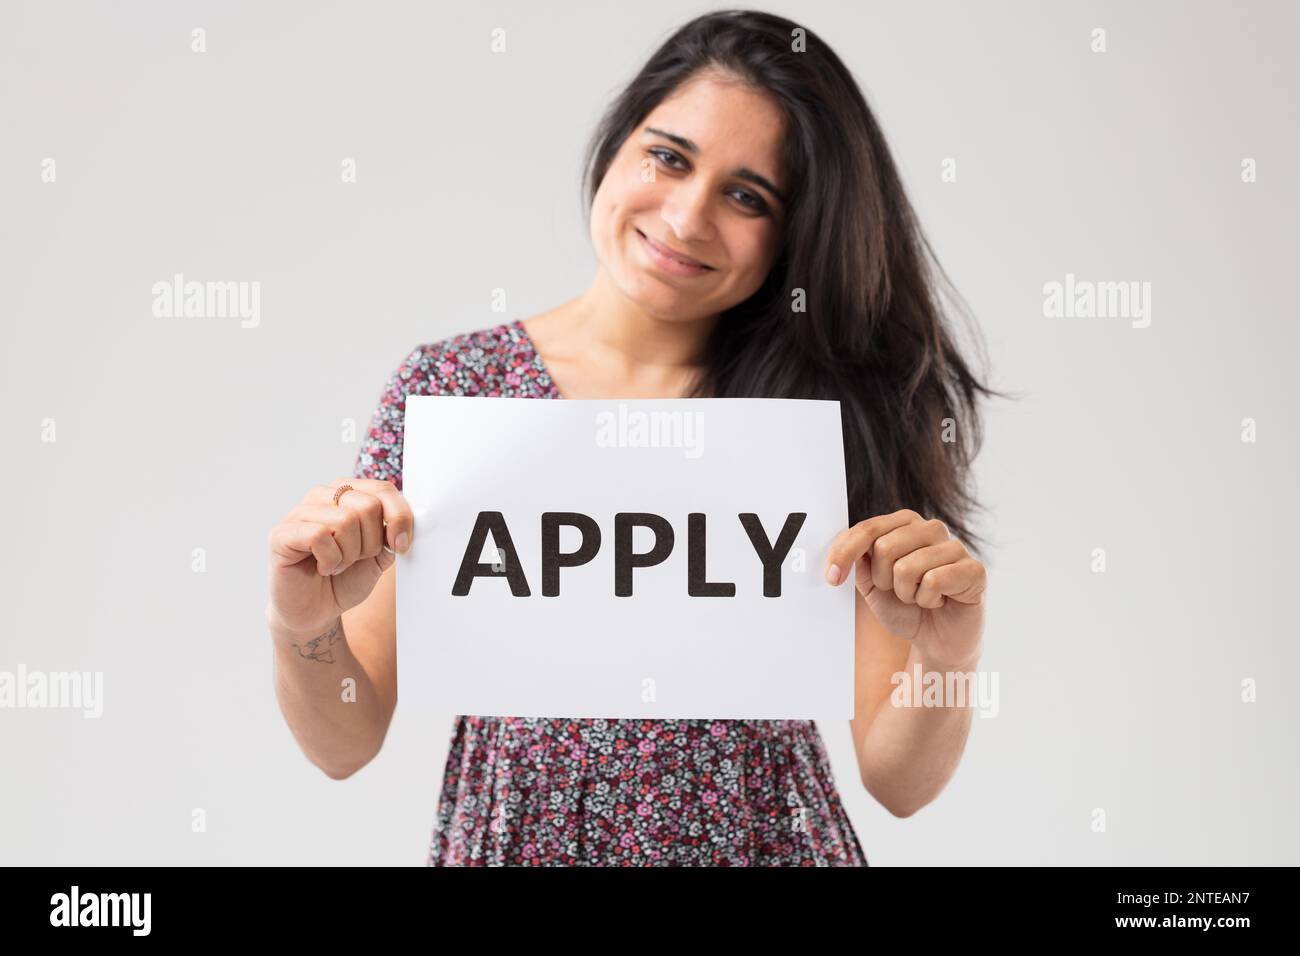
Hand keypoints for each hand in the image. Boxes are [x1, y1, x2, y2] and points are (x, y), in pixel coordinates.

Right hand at [266, 477, 413, 637]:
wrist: (316, 611)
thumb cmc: (345, 579)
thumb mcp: (380, 554)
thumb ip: (392, 532)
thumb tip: (403, 519)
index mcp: (347, 493)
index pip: (384, 489)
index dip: (400, 518)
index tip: (400, 546)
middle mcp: (322, 495)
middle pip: (368, 506)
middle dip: (371, 543)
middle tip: (355, 559)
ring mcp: (299, 512)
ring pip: (345, 520)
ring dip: (349, 554)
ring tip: (337, 564)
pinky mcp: (281, 533)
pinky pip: (319, 536)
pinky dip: (330, 560)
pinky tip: (322, 568)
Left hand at [825, 509, 985, 669]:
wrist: (937, 640)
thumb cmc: (906, 608)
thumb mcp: (871, 584)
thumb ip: (858, 560)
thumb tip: (843, 542)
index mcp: (905, 525)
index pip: (867, 528)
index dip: (844, 553)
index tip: (832, 577)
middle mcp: (931, 528)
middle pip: (885, 546)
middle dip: (883, 580)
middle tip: (898, 592)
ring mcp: (955, 547)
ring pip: (907, 566)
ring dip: (906, 593)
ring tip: (920, 597)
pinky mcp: (974, 569)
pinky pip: (934, 581)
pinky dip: (928, 600)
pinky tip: (939, 602)